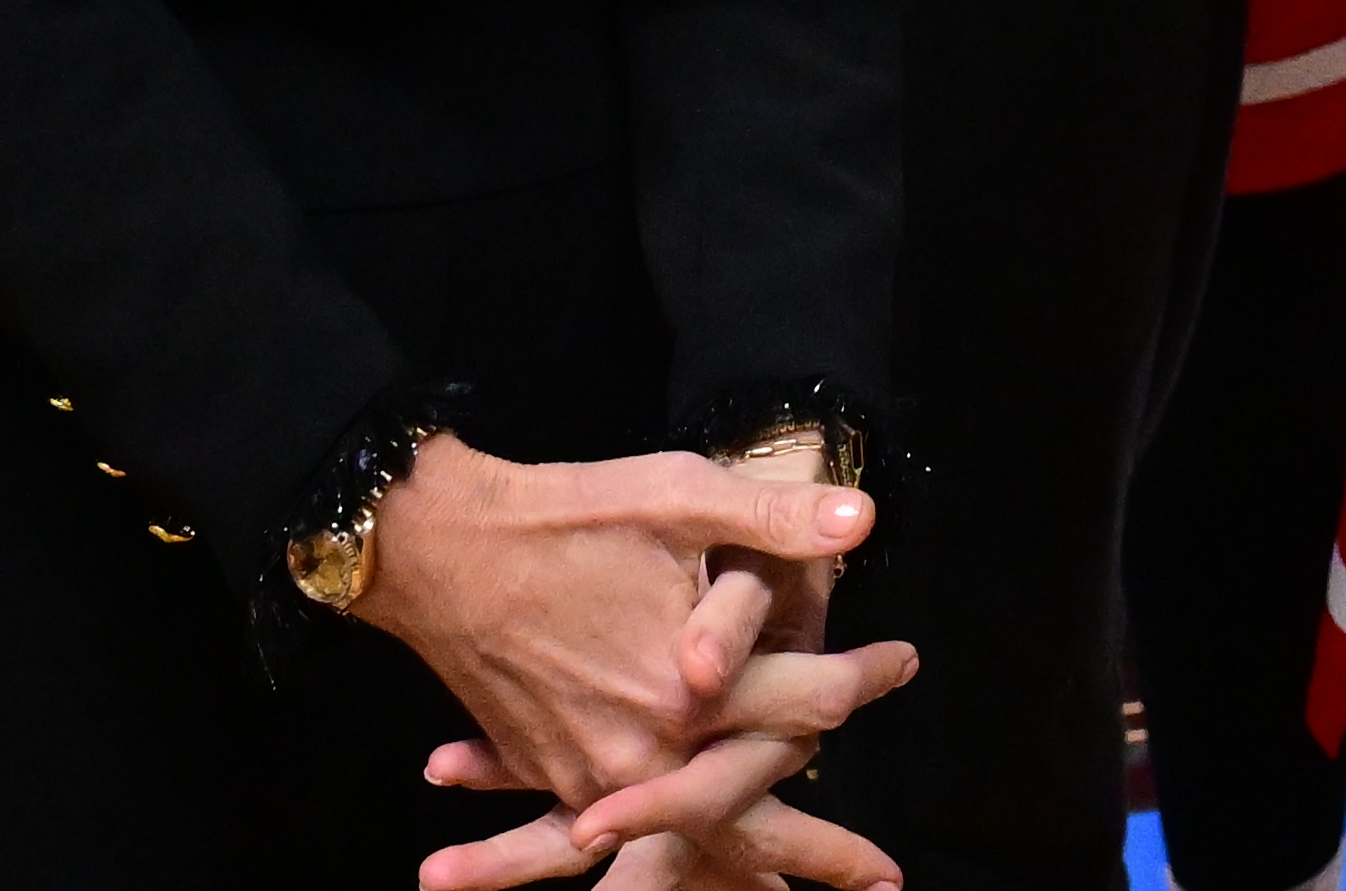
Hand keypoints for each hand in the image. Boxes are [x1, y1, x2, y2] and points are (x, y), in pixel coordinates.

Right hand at [382, 440, 911, 890]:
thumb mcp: (678, 495)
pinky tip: (672, 878)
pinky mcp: (549, 773)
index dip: (865, 679)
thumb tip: (863, 521)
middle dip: (819, 852)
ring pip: (679, 845)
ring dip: (736, 876)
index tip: (906, 661)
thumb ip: (775, 516)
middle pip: (750, 817)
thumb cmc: (565, 514)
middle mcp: (642, 750)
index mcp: (687, 690)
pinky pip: (607, 838)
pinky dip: (647, 860)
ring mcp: (588, 774)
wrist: (439, 547)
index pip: (807, 701)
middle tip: (886, 884)